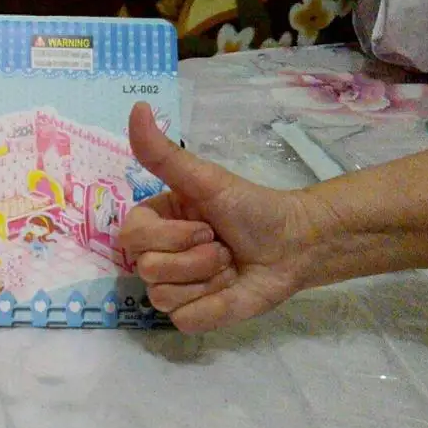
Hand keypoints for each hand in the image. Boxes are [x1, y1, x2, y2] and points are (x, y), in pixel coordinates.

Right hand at [118, 102, 328, 332]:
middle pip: (147, 270)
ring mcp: (175, 288)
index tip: (203, 226)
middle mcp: (158, 256)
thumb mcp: (205, 178)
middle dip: (195, 258)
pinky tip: (231, 288)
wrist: (296, 242)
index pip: (131, 239)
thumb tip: (137, 107)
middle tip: (221, 245)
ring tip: (229, 266)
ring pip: (164, 297)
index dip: (168, 237)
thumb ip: (163, 153)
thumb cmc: (251, 206)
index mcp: (154, 222)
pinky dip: (214, 305)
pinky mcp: (195, 315)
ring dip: (207, 280)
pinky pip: (185, 320)